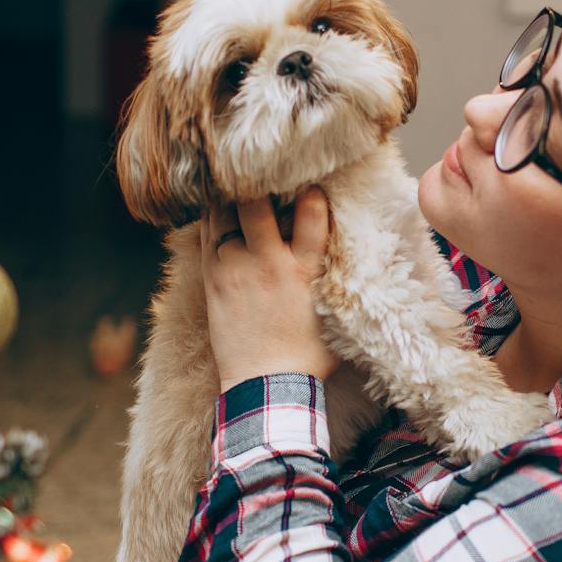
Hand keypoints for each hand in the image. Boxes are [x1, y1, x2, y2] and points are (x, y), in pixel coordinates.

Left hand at [199, 189, 337, 392]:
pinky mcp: (213, 280)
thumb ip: (335, 282)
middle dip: (257, 185)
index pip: (312, 215)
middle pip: (255, 205)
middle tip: (260, 173)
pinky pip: (206, 236)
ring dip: (229, 197)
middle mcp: (268, 263)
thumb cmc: (307, 357)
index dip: (311, 194)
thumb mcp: (334, 315)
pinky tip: (216, 207)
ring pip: (224, 215)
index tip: (311, 186)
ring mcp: (235, 269)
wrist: (267, 388)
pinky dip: (211, 218)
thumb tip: (356, 267)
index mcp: (303, 271)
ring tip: (233, 183)